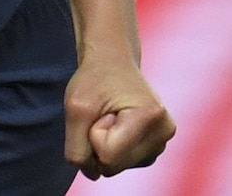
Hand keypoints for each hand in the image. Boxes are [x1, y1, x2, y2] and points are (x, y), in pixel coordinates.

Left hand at [64, 52, 175, 178]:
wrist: (113, 62)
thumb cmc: (94, 80)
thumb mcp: (74, 108)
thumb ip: (77, 147)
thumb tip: (92, 175)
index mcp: (150, 117)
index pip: (107, 155)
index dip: (92, 136)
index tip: (100, 112)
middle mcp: (164, 132)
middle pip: (114, 165)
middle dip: (97, 143)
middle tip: (103, 115)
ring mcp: (164, 140)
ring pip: (119, 166)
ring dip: (105, 145)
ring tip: (111, 117)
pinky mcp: (157, 145)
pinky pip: (125, 162)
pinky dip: (114, 147)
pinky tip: (118, 125)